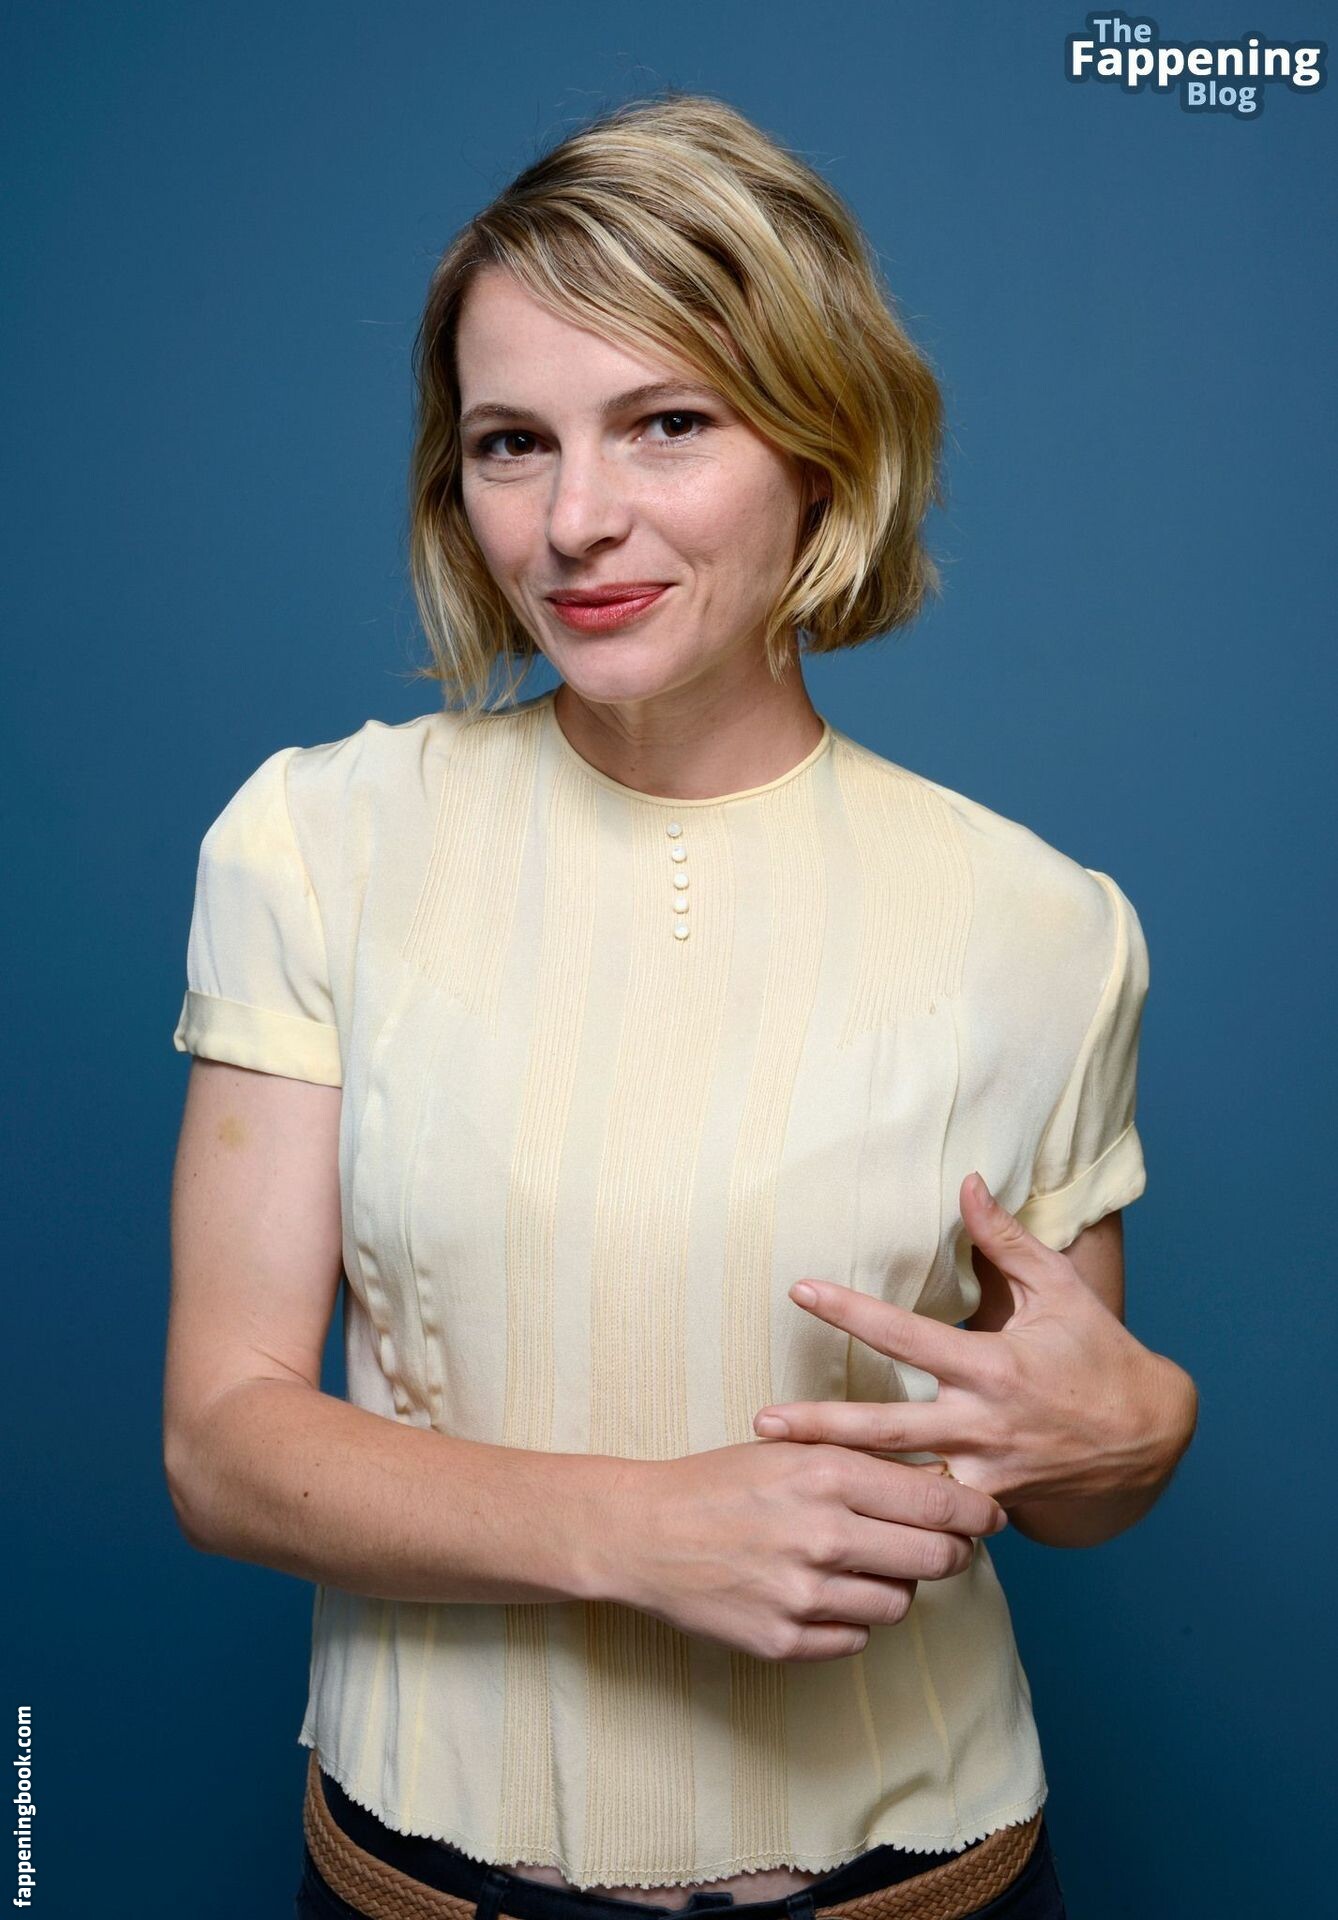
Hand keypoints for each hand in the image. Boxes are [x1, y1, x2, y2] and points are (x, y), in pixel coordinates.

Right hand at [601, 1437, 1008, 1663]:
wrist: (645, 1531)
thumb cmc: (723, 1481)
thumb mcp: (795, 1449)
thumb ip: (865, 1464)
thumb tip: (943, 1481)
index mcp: (830, 1475)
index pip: (940, 1501)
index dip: (978, 1512)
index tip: (990, 1515)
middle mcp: (824, 1536)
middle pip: (935, 1558)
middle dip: (950, 1552)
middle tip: (942, 1545)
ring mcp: (804, 1595)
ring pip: (899, 1604)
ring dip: (895, 1586)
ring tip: (862, 1565)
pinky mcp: (784, 1641)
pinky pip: (856, 1640)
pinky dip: (851, 1620)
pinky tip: (822, 1593)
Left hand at [750, 1172, 1184, 1508]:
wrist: (1149, 1439)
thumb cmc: (1098, 1354)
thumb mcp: (1060, 1289)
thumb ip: (1005, 1239)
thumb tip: (968, 1182)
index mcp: (992, 1366)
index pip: (905, 1335)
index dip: (850, 1311)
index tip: (801, 1290)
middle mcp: (982, 1424)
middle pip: (885, 1428)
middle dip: (821, 1425)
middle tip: (762, 1423)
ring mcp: (985, 1473)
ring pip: (900, 1485)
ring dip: (842, 1482)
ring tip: (779, 1481)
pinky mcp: (990, 1507)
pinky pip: (930, 1518)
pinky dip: (889, 1521)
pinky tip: (840, 1524)